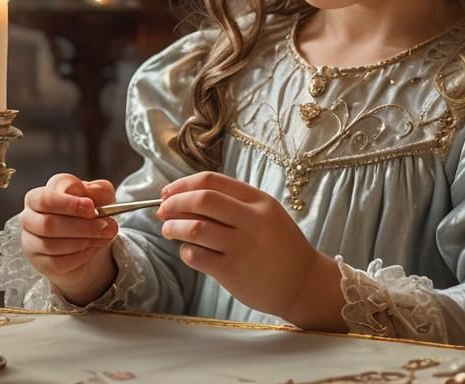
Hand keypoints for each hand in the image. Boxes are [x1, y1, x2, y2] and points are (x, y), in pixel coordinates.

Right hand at [20, 173, 119, 305]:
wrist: (89, 240)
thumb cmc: (89, 212)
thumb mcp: (100, 195)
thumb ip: (97, 189)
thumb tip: (92, 193)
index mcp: (38, 195)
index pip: (44, 199)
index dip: (67, 204)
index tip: (91, 208)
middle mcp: (29, 218)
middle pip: (48, 224)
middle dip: (82, 226)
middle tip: (106, 226)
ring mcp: (31, 243)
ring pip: (53, 245)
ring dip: (84, 241)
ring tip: (104, 236)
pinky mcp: (40, 263)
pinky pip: (58, 262)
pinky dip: (80, 255)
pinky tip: (93, 247)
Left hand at [158, 171, 345, 330]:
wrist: (302, 281)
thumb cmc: (280, 244)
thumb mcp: (265, 212)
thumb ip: (234, 203)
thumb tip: (188, 198)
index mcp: (257, 200)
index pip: (212, 181)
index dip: (184, 184)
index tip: (168, 192)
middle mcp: (251, 220)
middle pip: (202, 200)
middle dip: (174, 202)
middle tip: (162, 209)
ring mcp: (242, 246)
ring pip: (196, 228)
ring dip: (174, 226)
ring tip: (169, 229)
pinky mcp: (233, 272)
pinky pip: (198, 256)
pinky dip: (186, 251)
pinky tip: (188, 251)